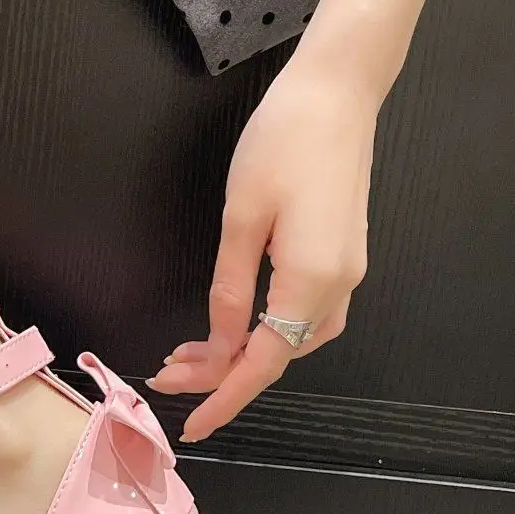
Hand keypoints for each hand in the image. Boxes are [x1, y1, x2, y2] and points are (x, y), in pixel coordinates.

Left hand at [148, 58, 377, 440]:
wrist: (340, 89)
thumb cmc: (284, 140)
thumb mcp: (242, 218)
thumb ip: (230, 290)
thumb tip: (220, 343)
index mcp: (312, 281)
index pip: (264, 363)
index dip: (224, 397)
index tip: (190, 424)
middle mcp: (339, 287)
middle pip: (277, 356)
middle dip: (220, 373)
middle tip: (167, 373)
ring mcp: (348, 273)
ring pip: (293, 340)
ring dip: (243, 353)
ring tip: (191, 352)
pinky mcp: (345, 257)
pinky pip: (306, 315)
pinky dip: (269, 330)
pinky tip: (238, 326)